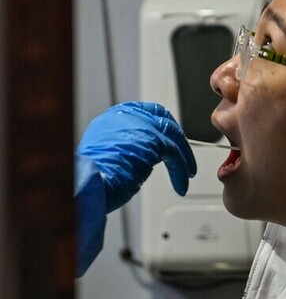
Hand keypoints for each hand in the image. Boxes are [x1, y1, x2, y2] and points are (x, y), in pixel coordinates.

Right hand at [76, 101, 196, 212]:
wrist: (85, 185)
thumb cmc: (92, 179)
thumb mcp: (107, 155)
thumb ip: (126, 148)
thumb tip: (145, 156)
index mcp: (112, 118)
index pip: (144, 112)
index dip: (160, 126)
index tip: (170, 140)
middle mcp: (125, 116)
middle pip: (163, 119)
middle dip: (176, 137)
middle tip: (184, 156)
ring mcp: (140, 126)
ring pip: (173, 136)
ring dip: (183, 157)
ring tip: (187, 174)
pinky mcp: (153, 141)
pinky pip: (175, 155)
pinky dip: (181, 171)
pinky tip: (181, 186)